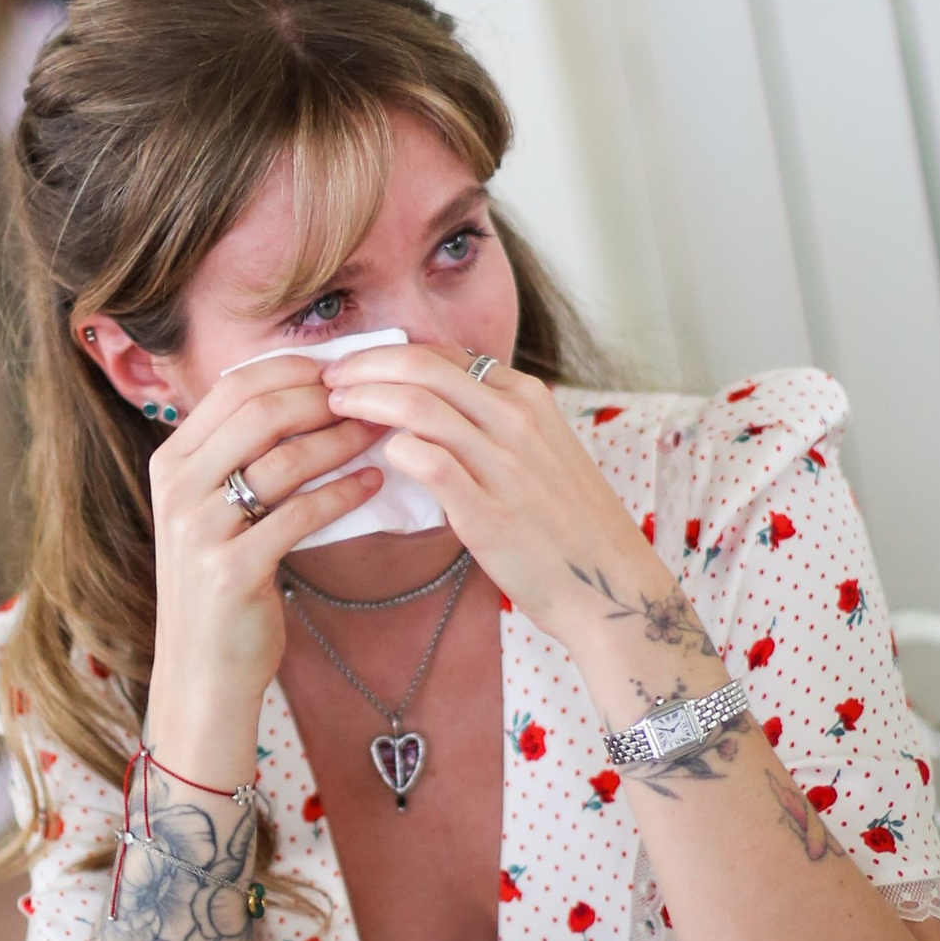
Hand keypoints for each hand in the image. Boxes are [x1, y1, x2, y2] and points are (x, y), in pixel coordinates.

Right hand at [141, 357, 386, 784]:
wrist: (203, 672)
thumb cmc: (223, 586)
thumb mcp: (215, 512)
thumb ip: (241, 457)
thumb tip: (306, 396)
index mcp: (171, 461)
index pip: (235, 386)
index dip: (296, 369)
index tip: (345, 369)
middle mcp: (177, 488)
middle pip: (260, 411)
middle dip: (325, 396)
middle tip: (374, 396)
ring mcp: (199, 529)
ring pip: (283, 459)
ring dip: (341, 440)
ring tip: (382, 433)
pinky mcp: (230, 570)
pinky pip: (298, 515)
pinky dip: (342, 493)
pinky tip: (373, 482)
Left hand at [319, 344, 669, 676]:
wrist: (610, 586)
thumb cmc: (569, 524)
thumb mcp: (541, 452)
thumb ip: (492, 423)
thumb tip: (430, 408)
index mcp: (528, 399)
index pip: (445, 354)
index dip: (391, 354)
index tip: (356, 366)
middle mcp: (517, 420)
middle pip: (422, 367)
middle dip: (365, 366)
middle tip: (329, 380)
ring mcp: (504, 463)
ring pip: (417, 406)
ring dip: (365, 402)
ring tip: (335, 411)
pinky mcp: (488, 511)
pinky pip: (427, 461)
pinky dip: (392, 450)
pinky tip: (375, 457)